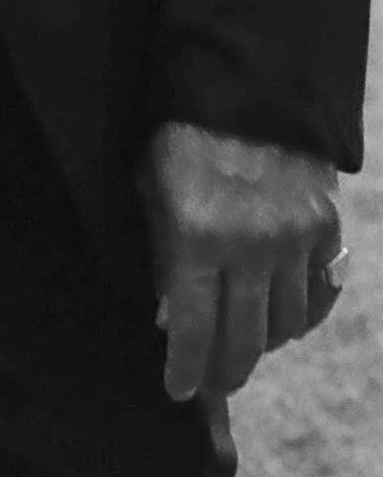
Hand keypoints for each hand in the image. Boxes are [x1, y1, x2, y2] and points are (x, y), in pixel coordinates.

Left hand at [138, 120, 345, 400]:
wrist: (244, 86)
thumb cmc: (181, 136)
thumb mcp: (151, 189)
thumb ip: (162, 255)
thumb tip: (171, 319)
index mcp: (195, 235)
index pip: (192, 329)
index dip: (186, 369)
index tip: (179, 390)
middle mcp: (249, 246)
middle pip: (244, 340)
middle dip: (225, 370)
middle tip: (214, 383)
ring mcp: (293, 240)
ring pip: (286, 326)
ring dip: (264, 342)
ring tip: (245, 344)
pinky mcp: (326, 229)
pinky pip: (319, 296)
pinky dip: (301, 314)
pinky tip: (283, 318)